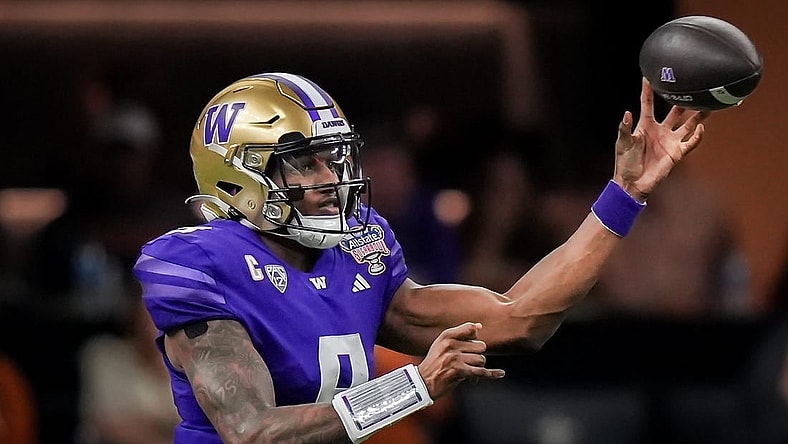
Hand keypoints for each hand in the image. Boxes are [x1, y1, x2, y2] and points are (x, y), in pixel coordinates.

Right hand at [417, 322, 504, 399]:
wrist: (422, 383)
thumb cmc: (434, 364)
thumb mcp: (442, 345)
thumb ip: (460, 334)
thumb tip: (479, 326)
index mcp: (446, 336)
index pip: (470, 329)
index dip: (475, 337)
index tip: (473, 343)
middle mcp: (450, 345)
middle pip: (480, 346)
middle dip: (477, 356)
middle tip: (467, 362)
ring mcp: (455, 358)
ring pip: (481, 360)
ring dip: (477, 367)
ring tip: (467, 371)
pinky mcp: (459, 372)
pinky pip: (481, 372)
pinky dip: (492, 374)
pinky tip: (500, 373)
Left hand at [613, 77, 710, 200]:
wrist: (632, 183)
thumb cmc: (625, 163)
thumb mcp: (623, 144)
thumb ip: (625, 129)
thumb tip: (627, 113)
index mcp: (645, 126)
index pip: (647, 104)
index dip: (649, 91)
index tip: (650, 77)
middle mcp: (660, 131)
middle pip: (675, 112)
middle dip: (683, 101)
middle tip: (691, 88)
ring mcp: (670, 141)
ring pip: (688, 124)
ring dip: (697, 115)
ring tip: (707, 104)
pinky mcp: (677, 153)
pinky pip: (691, 142)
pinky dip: (698, 135)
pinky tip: (702, 127)